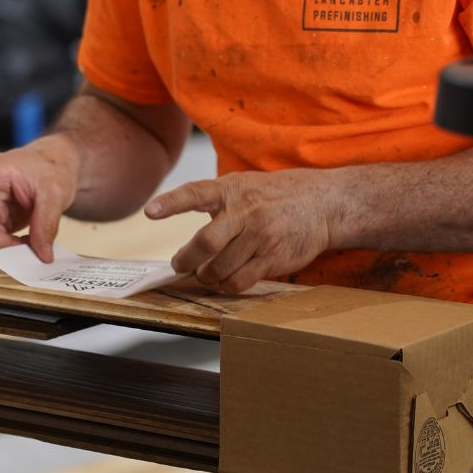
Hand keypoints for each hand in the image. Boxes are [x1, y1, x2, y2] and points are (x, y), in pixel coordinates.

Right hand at [0, 136, 78, 262]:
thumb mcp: (56, 193)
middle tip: (27, 252)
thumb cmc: (53, 165)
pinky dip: (12, 246)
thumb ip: (47, 223)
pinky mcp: (0, 218)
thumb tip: (42, 255)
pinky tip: (31, 242)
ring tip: (34, 245)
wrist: (60, 161)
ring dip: (6, 247)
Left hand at [144, 169, 344, 293]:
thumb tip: (176, 216)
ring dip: (206, 276)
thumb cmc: (275, 196)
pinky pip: (239, 282)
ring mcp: (260, 236)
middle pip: (205, 243)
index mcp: (231, 190)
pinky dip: (225, 286)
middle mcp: (245, 212)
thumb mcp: (243, 185)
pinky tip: (224, 281)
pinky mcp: (272, 258)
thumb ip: (214, 199)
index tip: (150, 211)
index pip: (195, 193)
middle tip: (179, 265)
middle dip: (186, 259)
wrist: (322, 204)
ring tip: (206, 273)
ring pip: (219, 268)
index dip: (171, 203)